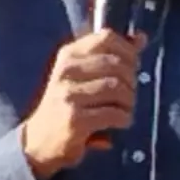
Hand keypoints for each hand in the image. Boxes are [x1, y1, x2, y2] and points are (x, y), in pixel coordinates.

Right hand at [20, 30, 145, 179]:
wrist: (39, 142)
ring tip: (123, 110)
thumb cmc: (67, 105)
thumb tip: (141, 38)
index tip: (133, 67)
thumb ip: (111, 56)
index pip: (106, 38)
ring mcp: (69, 95)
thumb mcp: (83, 76)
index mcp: (69, 55)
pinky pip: (114, 113)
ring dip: (128, 102)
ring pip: (118, 89)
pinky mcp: (75, 119)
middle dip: (131, 81)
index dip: (128, 51)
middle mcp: (67, 71)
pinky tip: (119, 123)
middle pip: (117, 65)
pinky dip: (124, 119)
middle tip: (128, 96)